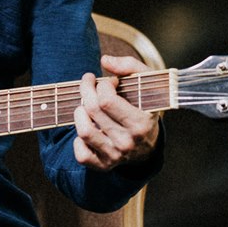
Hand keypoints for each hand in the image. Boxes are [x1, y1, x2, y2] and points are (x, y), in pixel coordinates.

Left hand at [72, 54, 160, 170]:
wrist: (149, 145)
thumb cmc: (145, 107)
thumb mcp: (148, 84)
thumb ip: (130, 66)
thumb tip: (105, 61)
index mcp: (141, 123)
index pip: (106, 100)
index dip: (101, 84)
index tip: (107, 81)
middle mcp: (128, 142)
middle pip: (93, 110)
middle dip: (86, 90)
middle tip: (88, 83)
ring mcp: (115, 155)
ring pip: (84, 131)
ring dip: (79, 113)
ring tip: (85, 105)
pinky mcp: (104, 165)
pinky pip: (81, 155)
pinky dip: (78, 142)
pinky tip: (87, 129)